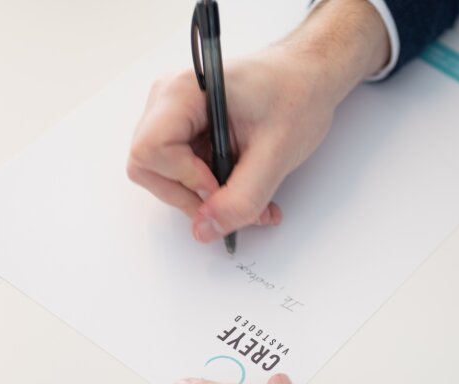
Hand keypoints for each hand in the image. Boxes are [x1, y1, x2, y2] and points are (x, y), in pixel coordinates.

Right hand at [127, 0, 390, 243]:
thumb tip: (205, 230)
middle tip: (234, 203)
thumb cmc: (297, 95)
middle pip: (149, 167)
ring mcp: (174, 116)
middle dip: (192, 197)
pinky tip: (244, 191)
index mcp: (186, 92)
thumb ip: (242, 198)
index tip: (219, 186)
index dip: (183, 178)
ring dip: (206, 200)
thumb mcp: (277, 153)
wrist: (309, 79)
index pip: (151, 149)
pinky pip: (183, 174)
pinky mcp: (186, 131)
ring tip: (251, 203)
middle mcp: (170, 100)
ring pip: (165, 177)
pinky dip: (213, 192)